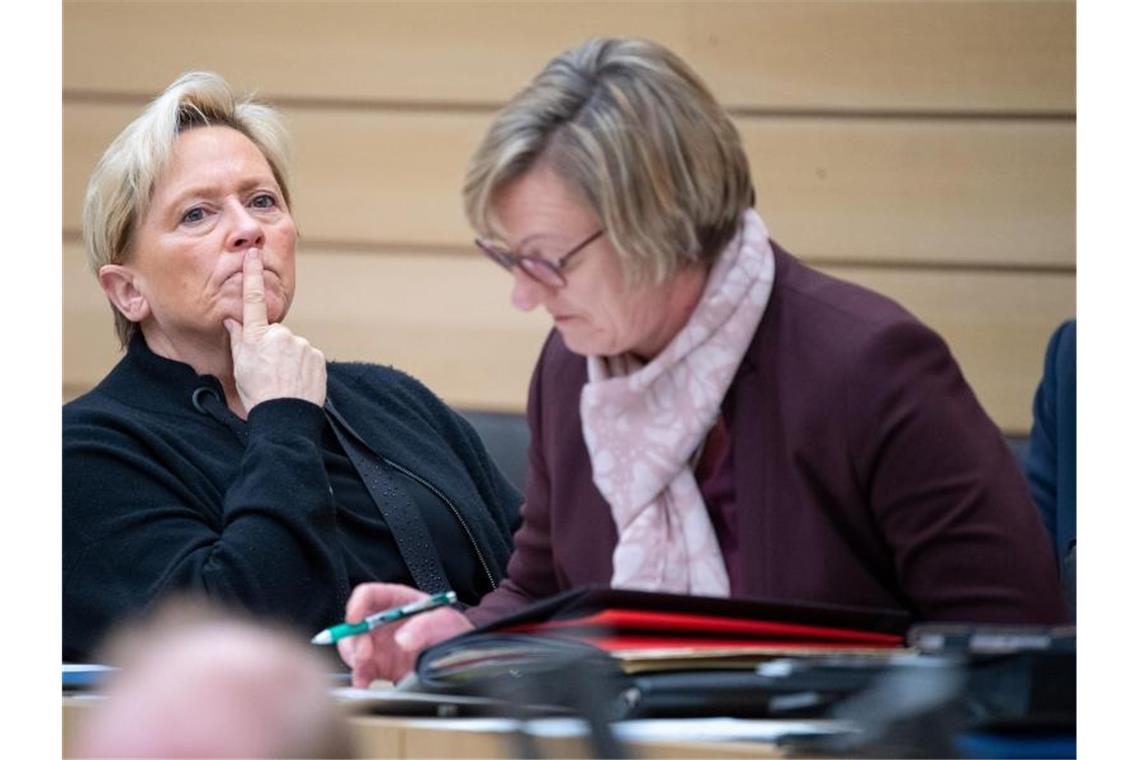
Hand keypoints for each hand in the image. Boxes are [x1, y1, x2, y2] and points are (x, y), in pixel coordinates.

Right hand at [224, 248, 325, 410]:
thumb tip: (233, 320)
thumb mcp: (240, 367)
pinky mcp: (318, 356)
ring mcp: (301, 345)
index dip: (252, 275)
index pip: (252, 300)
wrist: (285, 417)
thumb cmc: (257, 395)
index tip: (253, 254)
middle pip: (276, 334)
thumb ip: (238, 340)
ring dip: (289, 358)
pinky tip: (297, 381)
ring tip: (283, 379)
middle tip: (268, 370)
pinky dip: (303, 366)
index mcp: (256, 337)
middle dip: (273, 347)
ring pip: (293, 347)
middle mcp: (280, 336)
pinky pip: (308, 357)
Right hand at [337, 583, 473, 686]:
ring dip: (354, 660)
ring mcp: (381, 645)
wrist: (463, 661)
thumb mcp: (446, 622)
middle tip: (364, 653)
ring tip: (364, 672)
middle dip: (354, 638)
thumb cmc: (454, 633)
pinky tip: (364, 684)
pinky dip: (359, 678)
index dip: (357, 603)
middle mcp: (384, 622)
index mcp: (398, 601)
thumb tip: (402, 639)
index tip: (355, 619)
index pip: (369, 594)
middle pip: (356, 624)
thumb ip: (425, 626)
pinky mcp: (381, 667)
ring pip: (353, 648)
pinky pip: (361, 670)